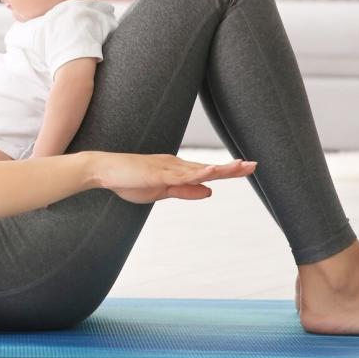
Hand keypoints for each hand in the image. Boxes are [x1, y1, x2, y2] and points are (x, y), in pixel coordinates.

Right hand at [89, 152, 255, 203]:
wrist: (104, 171)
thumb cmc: (128, 181)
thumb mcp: (161, 191)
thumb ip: (185, 191)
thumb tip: (210, 192)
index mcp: (177, 170)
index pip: (207, 171)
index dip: (227, 171)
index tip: (246, 168)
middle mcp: (176, 165)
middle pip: (209, 167)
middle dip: (232, 168)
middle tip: (254, 165)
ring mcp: (168, 167)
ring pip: (200, 169)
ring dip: (221, 168)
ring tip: (241, 167)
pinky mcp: (158, 172)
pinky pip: (182, 174)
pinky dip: (198, 173)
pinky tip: (212, 172)